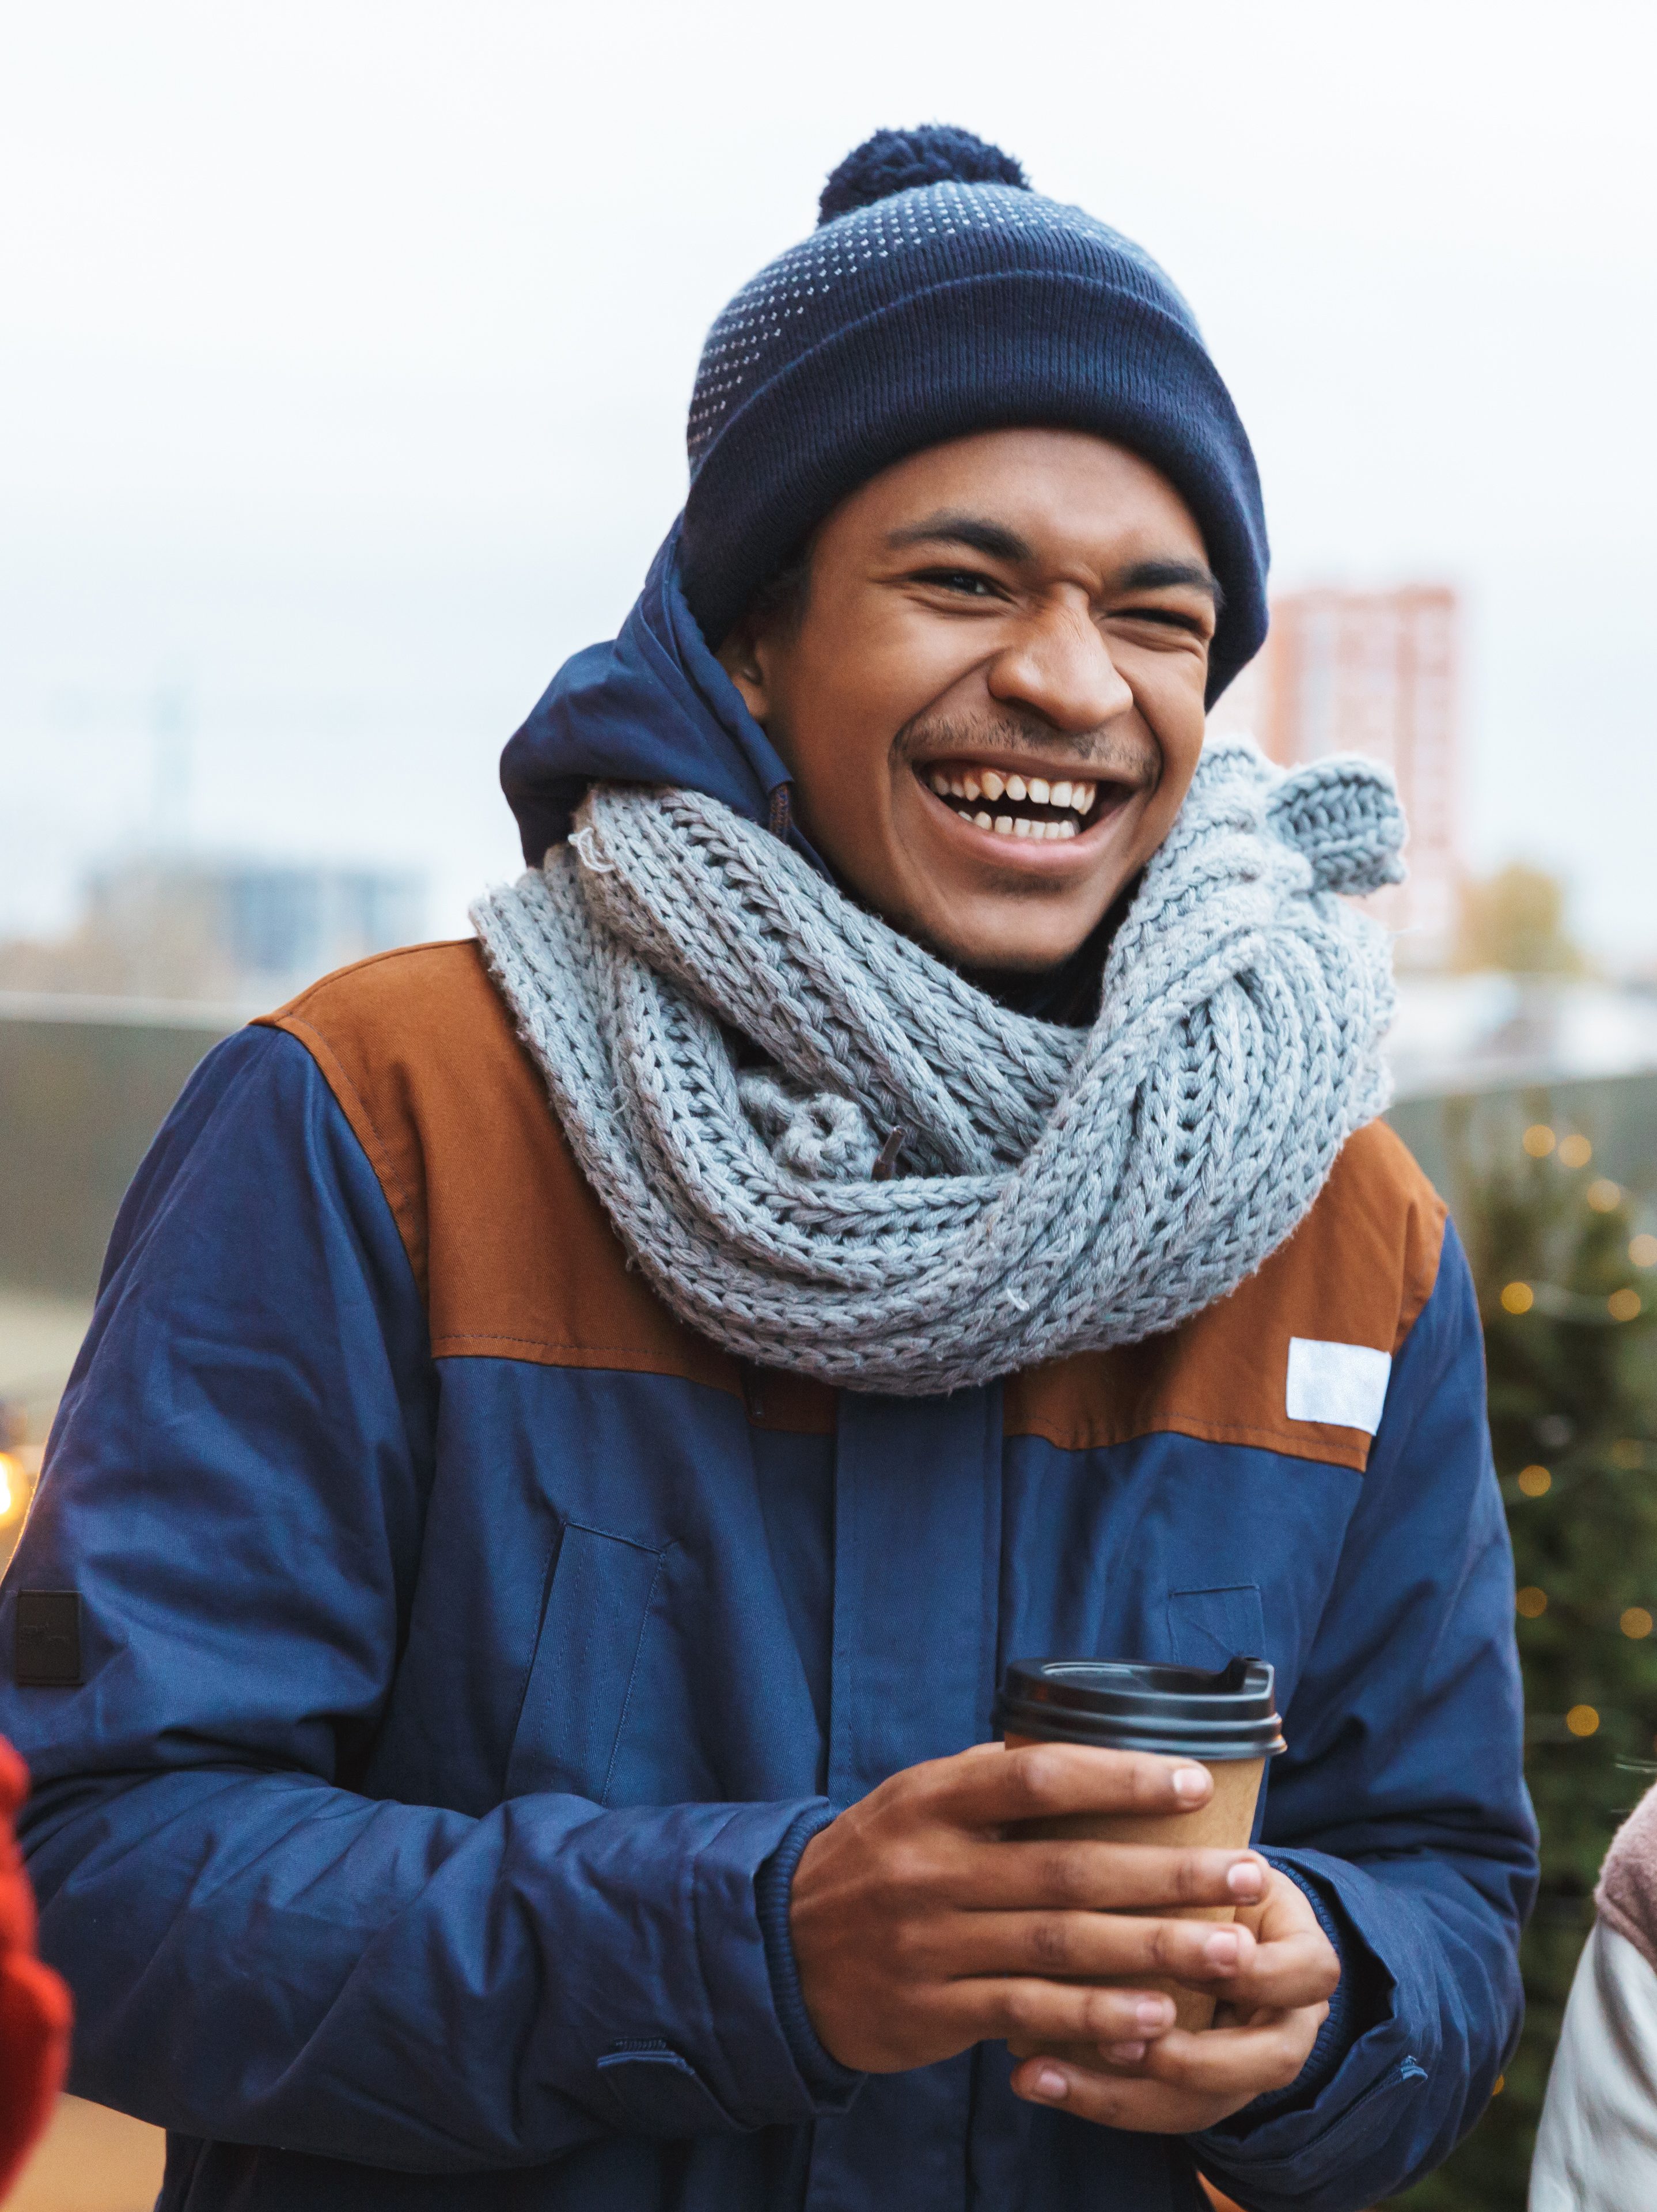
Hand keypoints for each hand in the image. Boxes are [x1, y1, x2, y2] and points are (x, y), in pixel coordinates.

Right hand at [789, 1740, 1280, 2073]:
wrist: (780, 1952)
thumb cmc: (873, 1863)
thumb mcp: (912, 1801)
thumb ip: (987, 1780)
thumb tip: (1079, 1744)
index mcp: (931, 1801)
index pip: (1037, 1777)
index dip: (1119, 1777)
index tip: (1194, 1780)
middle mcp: (932, 1868)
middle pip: (1068, 1869)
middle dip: (1168, 1873)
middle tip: (1248, 1872)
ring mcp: (932, 1943)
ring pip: (1061, 1947)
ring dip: (1153, 1950)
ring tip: (1228, 1949)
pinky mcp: (934, 2011)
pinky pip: (1028, 2013)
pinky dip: (1096, 2019)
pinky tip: (1156, 2021)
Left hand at [1007, 1863, 1338, 2131]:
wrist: (1222, 1918)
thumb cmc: (1203, 1867)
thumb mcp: (1214, 1848)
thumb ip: (1182, 1841)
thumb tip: (1112, 1776)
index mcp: (1299, 1953)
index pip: (1304, 1973)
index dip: (1259, 1972)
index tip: (1215, 1951)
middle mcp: (1283, 2020)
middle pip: (1263, 2063)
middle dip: (1192, 2057)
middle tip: (1119, 2034)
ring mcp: (1239, 2068)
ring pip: (1198, 2105)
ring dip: (1120, 2090)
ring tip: (1042, 2070)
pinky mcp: (1192, 2095)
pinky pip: (1150, 2112)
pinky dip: (1087, 2096)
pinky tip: (1027, 2077)